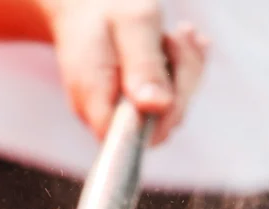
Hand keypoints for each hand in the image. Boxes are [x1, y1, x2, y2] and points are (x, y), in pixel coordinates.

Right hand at [45, 0, 207, 142]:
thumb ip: (143, 65)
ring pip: (167, 113)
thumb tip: (158, 106)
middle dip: (181, 82)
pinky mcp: (132, 106)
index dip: (162, 115)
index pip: (130, 136)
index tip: (173, 68)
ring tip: (180, 33)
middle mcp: (102, 115)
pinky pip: (166, 99)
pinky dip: (181, 70)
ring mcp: (117, 113)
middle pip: (155, 127)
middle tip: (178, 36)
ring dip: (184, 71)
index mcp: (93, 98)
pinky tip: (183, 41)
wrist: (84, 3)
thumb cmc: (104, 6)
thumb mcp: (131, 25)